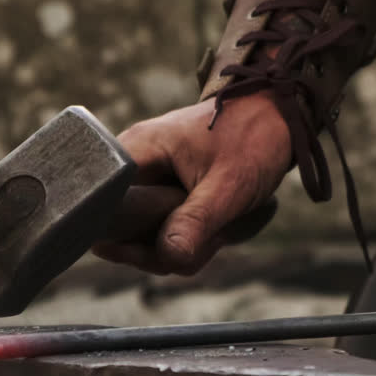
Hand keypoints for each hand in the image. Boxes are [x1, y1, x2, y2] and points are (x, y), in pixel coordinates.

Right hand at [92, 94, 291, 274]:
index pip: (98, 203)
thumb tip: (167, 258)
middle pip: (120, 231)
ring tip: (218, 231)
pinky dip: (189, 241)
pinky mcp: (163, 196)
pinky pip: (163, 233)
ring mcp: (147, 184)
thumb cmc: (252, 138)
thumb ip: (194, 223)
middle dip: (160, 249)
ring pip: (144, 238)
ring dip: (181, 248)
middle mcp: (132, 168)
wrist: (277, 117)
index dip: (117, 234)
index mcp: (135, 151)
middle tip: (205, 240)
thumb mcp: (227, 186)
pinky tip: (215, 232)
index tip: (150, 246)